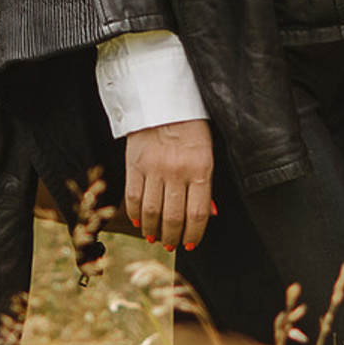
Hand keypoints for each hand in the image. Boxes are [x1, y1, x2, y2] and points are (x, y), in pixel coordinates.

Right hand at [125, 116, 215, 251]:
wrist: (164, 99)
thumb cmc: (190, 127)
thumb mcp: (207, 152)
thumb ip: (206, 185)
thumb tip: (209, 214)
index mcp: (201, 168)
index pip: (198, 214)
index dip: (194, 234)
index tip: (191, 244)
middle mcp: (177, 171)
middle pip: (173, 217)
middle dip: (173, 237)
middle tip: (172, 245)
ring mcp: (154, 168)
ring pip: (152, 212)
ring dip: (153, 230)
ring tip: (155, 238)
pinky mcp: (134, 164)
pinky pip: (133, 197)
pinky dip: (136, 214)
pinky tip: (140, 222)